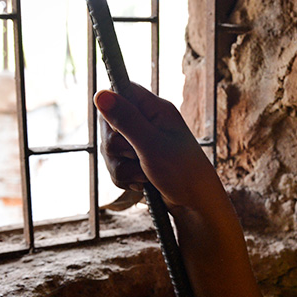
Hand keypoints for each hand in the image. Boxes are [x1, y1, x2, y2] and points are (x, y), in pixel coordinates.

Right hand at [97, 83, 222, 211]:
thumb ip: (126, 120)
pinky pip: (115, 166)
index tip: (119, 129)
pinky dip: (125, 178)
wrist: (196, 206)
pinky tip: (143, 184)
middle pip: (108, 124)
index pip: (122, 91)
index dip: (112, 107)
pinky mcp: (137, 161)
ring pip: (109, 150)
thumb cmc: (183, 173)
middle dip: (117, 149)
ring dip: (123, 168)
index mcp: (155, 110)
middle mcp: (147, 122)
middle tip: (137, 156)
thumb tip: (100, 94)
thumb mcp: (152, 145)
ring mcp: (141, 143)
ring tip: (145, 175)